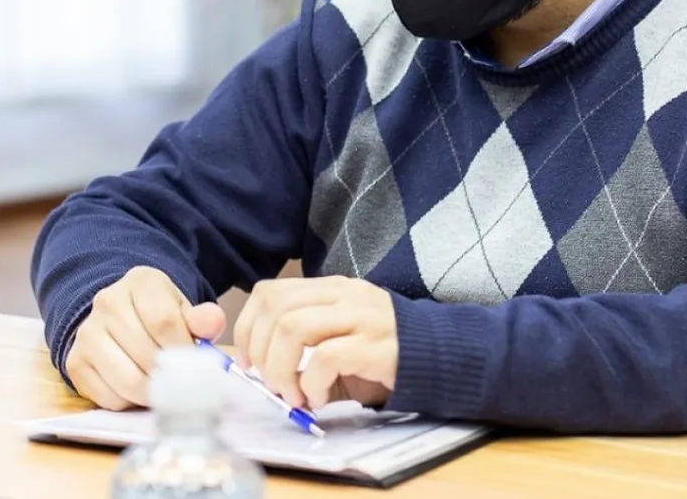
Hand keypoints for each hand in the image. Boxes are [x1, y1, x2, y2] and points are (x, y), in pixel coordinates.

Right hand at [65, 266, 226, 410]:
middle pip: (147, 354)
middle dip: (170, 375)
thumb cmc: (157, 315)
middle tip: (183, 382)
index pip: (164, 322)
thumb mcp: (182, 309)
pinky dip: (129, 402)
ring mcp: (87, 333)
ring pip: (128, 380)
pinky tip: (138, 389)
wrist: (117, 317)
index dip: (184, 349)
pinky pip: (109, 397)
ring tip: (163, 388)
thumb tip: (213, 322)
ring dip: (152, 392)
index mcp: (140, 282)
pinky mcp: (75, 363)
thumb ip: (201, 318)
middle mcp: (107, 303)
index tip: (196, 363)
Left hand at [233, 275, 396, 411]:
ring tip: (292, 395)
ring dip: (280, 370)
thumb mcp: (339, 338)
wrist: (440, 356)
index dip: (248, 327)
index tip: (246, 360)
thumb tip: (259, 371)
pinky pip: (325, 359)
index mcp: (331, 288)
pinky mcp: (374, 345)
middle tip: (268, 383)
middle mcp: (344, 294)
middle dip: (259, 351)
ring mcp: (360, 316)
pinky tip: (318, 398)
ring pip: (292, 328)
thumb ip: (303, 347)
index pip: (271, 292)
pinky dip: (311, 384)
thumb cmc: (383, 353)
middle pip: (275, 309)